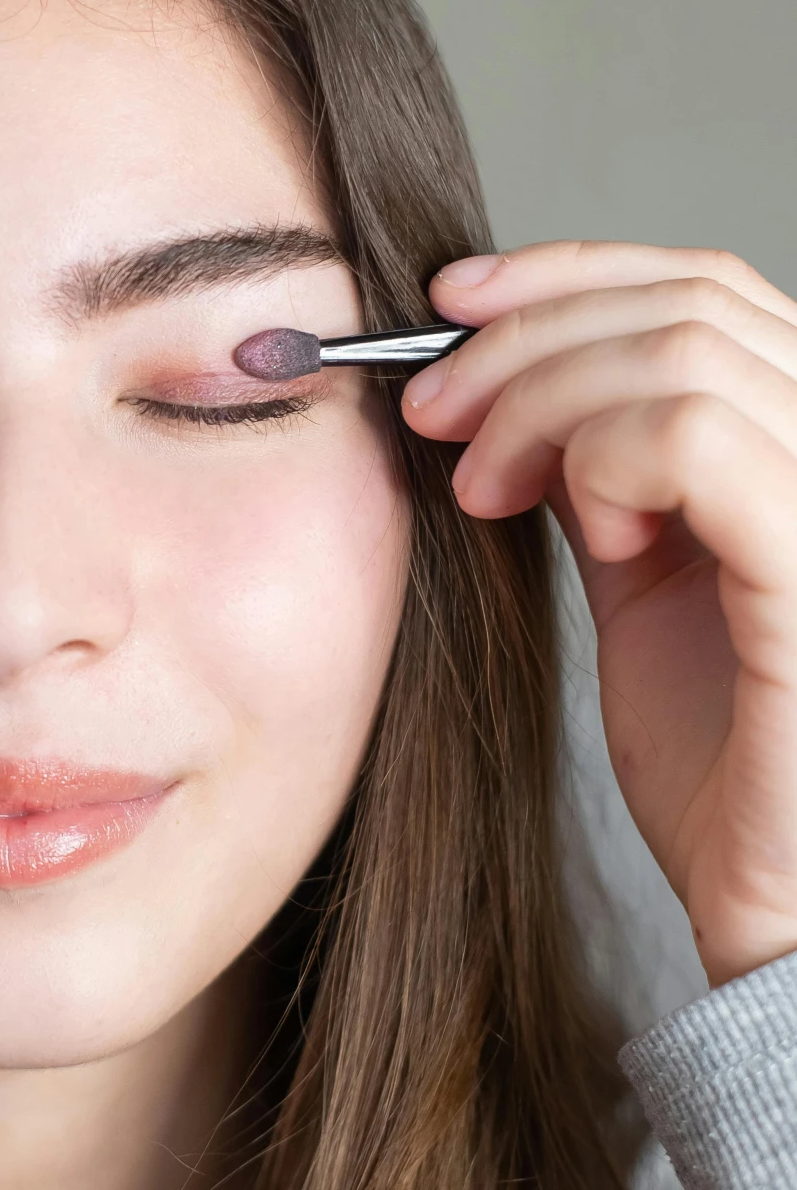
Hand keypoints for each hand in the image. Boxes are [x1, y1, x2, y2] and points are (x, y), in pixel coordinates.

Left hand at [400, 242, 796, 989]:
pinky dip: (599, 452)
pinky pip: (699, 439)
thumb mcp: (646, 589)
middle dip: (523, 336)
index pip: (703, 287)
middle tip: (428, 408)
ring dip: (539, 396)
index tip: (446, 307)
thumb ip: (606, 478)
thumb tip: (514, 386)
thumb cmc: (728, 773)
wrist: (782, 917)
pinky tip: (564, 517)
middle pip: (685, 300)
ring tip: (477, 481)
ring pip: (681, 351)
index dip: (567, 273)